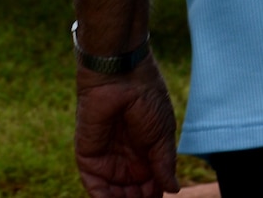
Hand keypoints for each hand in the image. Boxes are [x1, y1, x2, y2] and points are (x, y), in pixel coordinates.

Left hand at [76, 60, 180, 197]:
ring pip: (114, 195)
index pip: (151, 186)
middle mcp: (126, 159)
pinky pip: (95, 187)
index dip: (155, 197)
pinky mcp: (88, 157)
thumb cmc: (147, 98)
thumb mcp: (162, 135)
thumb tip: (174, 189)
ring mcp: (107, 159)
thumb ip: (164, 164)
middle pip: (133, 194)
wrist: (120, 76)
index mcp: (146, 153)